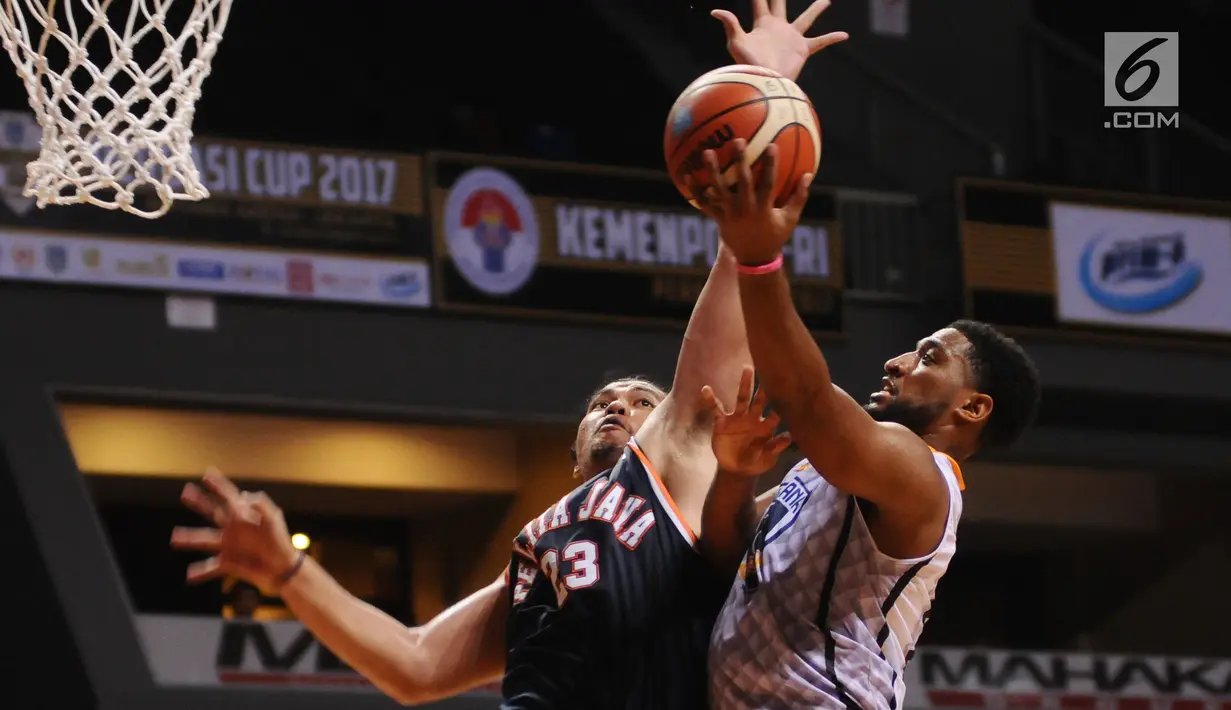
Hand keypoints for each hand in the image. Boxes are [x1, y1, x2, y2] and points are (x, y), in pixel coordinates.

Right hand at [170, 468, 300, 595]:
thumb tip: (241, 497)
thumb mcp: (273, 518)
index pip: (230, 496)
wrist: (284, 569)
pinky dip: (201, 571)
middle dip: (199, 502)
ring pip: (205, 540)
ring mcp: (230, 546)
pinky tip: (190, 574)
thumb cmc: (280, 541)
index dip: (219, 485)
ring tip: (174, 538)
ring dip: (190, 538)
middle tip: (186, 492)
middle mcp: (234, 529)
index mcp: (245, 516)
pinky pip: (212, 568)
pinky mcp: (229, 563)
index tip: (208, 473)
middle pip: (213, 512)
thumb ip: (260, 504)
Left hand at [688, 139, 811, 265]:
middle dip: (740, 161)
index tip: (772, 145)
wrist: (754, 259)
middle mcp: (745, 210)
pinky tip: (687, 174)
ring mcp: (730, 215)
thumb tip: (809, 175)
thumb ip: (799, 197)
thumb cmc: (775, 235)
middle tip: (737, 140)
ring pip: (719, 191)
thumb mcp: (790, 219)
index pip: (768, 183)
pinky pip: (705, 204)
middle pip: (742, 182)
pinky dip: (696, 190)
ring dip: (712, 171)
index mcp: (764, 209)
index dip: (770, 165)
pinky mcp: (718, 219)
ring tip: (706, 152)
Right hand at [702, 366, 791, 476]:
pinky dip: (710, 400)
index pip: (776, 413)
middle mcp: (753, 418)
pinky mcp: (722, 422)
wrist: (736, 469)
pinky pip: (715, 409)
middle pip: (761, 400)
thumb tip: (788, 438)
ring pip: (742, 398)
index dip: (782, 404)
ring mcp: (737, 418)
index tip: (790, 390)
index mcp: (766, 427)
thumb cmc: (755, 463)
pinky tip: (706, 389)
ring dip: (745, 384)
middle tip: (771, 368)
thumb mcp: (767, 459)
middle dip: (766, 387)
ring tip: (747, 368)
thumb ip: (775, 448)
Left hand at [712, 0, 848, 80]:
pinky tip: (845, 35)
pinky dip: (832, 38)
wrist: (765, 83)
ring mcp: (791, 38)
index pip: (760, 1)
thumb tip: (715, 11)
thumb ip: (730, 25)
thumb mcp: (736, 43)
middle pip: (781, 4)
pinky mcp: (802, 50)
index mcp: (763, 24)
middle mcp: (778, 28)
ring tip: (826, 0)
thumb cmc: (748, 65)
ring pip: (806, 19)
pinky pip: (820, 42)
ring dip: (816, 9)